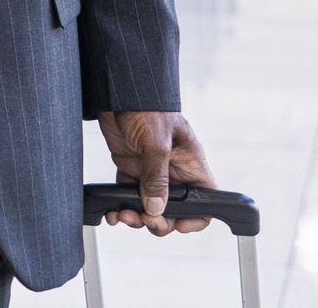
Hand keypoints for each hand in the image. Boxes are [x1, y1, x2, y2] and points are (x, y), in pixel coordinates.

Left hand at [96, 111, 214, 236]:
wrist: (117, 92)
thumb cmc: (147, 108)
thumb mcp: (157, 143)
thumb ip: (157, 177)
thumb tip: (156, 208)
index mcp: (191, 165)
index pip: (205, 201)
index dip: (196, 218)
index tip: (178, 225)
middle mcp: (174, 172)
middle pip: (174, 210)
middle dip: (159, 221)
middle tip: (144, 219)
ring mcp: (151, 171)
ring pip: (150, 206)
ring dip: (137, 216)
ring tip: (122, 215)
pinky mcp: (130, 168)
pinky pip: (128, 195)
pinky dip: (120, 206)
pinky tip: (111, 211)